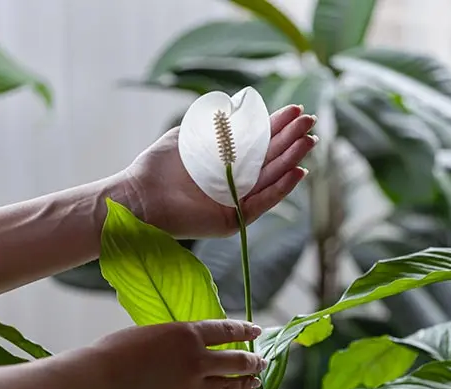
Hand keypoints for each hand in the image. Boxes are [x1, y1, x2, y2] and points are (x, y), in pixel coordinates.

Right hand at [81, 320, 266, 388]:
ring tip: (255, 384)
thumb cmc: (115, 350)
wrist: (95, 380)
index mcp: (187, 333)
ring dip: (244, 385)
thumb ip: (176, 337)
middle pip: (236, 361)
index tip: (257, 331)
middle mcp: (195, 360)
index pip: (227, 331)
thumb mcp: (152, 332)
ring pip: (227, 387)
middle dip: (253, 362)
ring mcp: (189, 387)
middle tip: (262, 362)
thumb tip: (190, 343)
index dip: (246, 331)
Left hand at [124, 104, 316, 237]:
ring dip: (291, 159)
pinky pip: (262, 203)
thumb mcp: (191, 135)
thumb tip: (240, 106)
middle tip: (310, 122)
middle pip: (270, 158)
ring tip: (309, 142)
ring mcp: (235, 200)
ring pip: (271, 178)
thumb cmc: (160, 165)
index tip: (296, 110)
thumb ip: (215, 123)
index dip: (278, 125)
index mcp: (226, 159)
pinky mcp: (233, 220)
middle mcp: (235, 180)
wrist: (140, 196)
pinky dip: (281, 189)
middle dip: (291, 139)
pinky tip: (297, 171)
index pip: (259, 141)